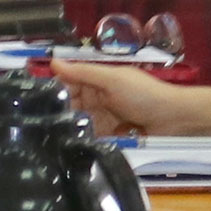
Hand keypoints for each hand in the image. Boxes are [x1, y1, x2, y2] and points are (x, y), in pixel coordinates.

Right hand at [54, 62, 208, 136]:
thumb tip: (52, 62)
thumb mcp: (112, 79)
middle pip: (71, 106)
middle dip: (59, 114)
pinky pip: (93, 138)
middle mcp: (98, 98)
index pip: (67, 83)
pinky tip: (74, 148)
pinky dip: (86, 141)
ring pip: (79, 123)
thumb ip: (83, 72)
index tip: (35, 101)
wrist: (176, 119)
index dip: (52, 90)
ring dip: (72, 129)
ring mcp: (105, 118)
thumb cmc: (144, 94)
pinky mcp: (111, 135)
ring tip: (55, 139)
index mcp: (97, 80)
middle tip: (43, 125)